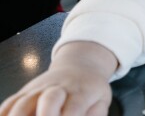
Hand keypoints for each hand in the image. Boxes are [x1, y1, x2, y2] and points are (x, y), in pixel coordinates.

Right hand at [0, 43, 115, 115]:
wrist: (78, 66)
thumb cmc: (91, 91)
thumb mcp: (102, 100)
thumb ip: (96, 114)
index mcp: (82, 91)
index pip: (76, 107)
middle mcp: (58, 88)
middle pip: (50, 99)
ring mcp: (38, 90)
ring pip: (23, 103)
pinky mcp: (23, 93)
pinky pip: (9, 104)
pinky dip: (4, 114)